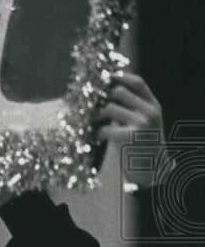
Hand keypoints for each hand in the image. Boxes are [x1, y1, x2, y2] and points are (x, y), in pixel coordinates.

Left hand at [94, 71, 170, 187]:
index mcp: (154, 105)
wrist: (154, 170)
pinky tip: (98, 138)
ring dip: (96, 116)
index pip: (137, 82)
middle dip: (102, 98)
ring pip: (108, 108)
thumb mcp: (146, 121)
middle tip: (93, 107)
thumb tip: (107, 92)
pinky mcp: (129, 137)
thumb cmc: (144, 145)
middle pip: (118, 91)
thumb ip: (133, 107)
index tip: (104, 78)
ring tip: (94, 124)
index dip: (119, 77)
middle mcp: (149, 111)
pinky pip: (104, 128)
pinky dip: (97, 133)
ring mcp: (141, 123)